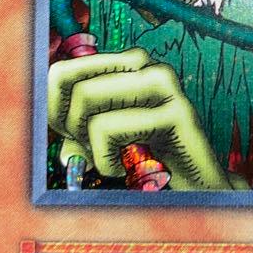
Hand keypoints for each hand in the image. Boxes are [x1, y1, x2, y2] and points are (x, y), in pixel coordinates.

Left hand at [47, 48, 231, 188]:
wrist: (197, 189)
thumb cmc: (147, 162)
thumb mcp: (100, 144)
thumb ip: (73, 133)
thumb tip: (54, 132)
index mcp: (124, 63)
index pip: (62, 72)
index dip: (55, 112)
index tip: (76, 139)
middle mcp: (145, 63)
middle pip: (71, 83)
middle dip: (73, 128)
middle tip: (99, 152)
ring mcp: (163, 82)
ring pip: (86, 97)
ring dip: (90, 142)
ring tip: (116, 160)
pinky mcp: (175, 110)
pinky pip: (108, 128)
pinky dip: (106, 160)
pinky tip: (129, 169)